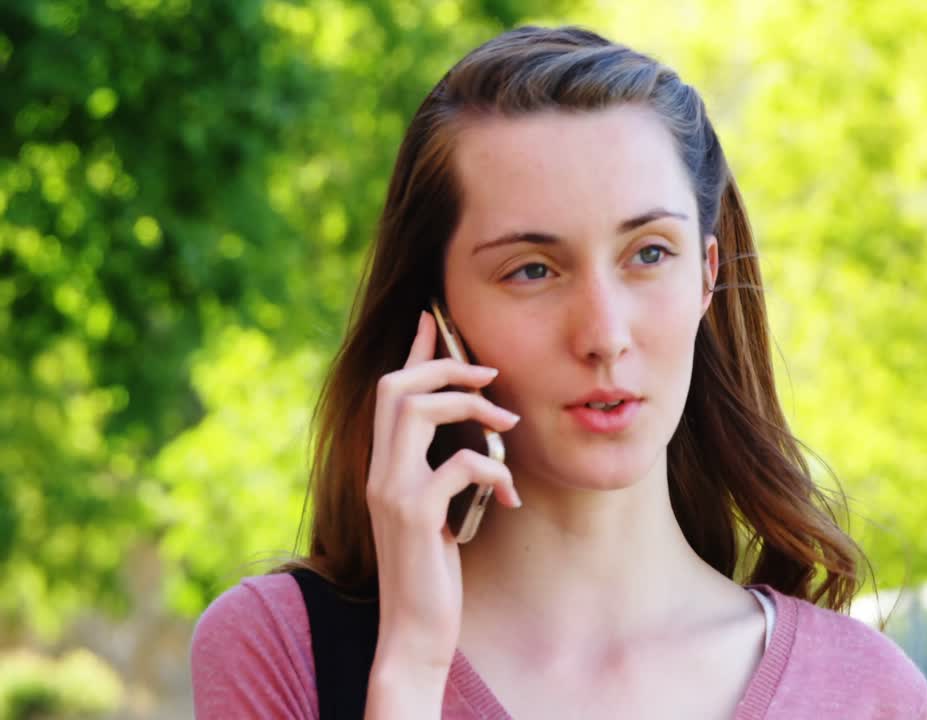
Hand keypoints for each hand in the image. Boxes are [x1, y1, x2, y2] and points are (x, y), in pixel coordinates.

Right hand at [365, 310, 520, 668]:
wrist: (415, 632)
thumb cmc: (432, 572)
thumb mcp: (437, 513)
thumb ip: (441, 473)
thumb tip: (467, 443)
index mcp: (383, 466)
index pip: (389, 391)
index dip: (413, 351)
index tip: (434, 318)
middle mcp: (378, 471)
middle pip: (396, 386)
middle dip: (446, 367)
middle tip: (491, 376)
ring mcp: (391, 491)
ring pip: (415, 410)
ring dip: (471, 408)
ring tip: (508, 428)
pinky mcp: (413, 516)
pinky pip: (456, 466)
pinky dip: (492, 471)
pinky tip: (510, 497)